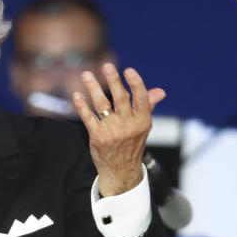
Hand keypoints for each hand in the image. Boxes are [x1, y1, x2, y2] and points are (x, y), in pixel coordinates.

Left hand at [72, 63, 165, 196]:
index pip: (141, 99)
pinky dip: (82, 106)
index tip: (128, 70)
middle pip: (120, 98)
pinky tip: (77, 95)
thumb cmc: (132, 144)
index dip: (136, 83)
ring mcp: (112, 131)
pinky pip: (88, 118)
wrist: (121, 171)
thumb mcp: (142, 127)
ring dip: (93, 88)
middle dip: (113, 80)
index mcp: (142, 121)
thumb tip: (160, 92)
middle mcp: (128, 125)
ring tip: (86, 75)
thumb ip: (148, 106)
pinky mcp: (98, 137)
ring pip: (102, 105)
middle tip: (107, 65)